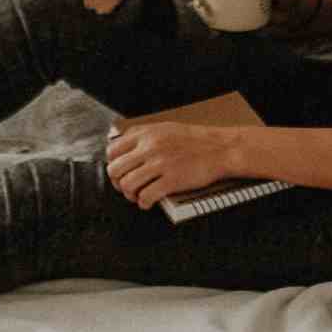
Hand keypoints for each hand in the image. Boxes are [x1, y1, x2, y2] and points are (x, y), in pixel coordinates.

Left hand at [105, 122, 235, 210]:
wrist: (219, 148)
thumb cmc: (194, 140)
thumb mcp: (164, 129)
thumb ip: (142, 136)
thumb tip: (122, 146)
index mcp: (146, 134)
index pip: (112, 150)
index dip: (113, 164)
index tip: (119, 172)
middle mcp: (150, 147)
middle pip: (115, 170)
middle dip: (118, 182)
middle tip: (126, 187)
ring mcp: (160, 164)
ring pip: (127, 185)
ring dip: (130, 195)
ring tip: (138, 195)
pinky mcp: (171, 180)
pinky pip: (146, 196)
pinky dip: (144, 203)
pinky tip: (149, 201)